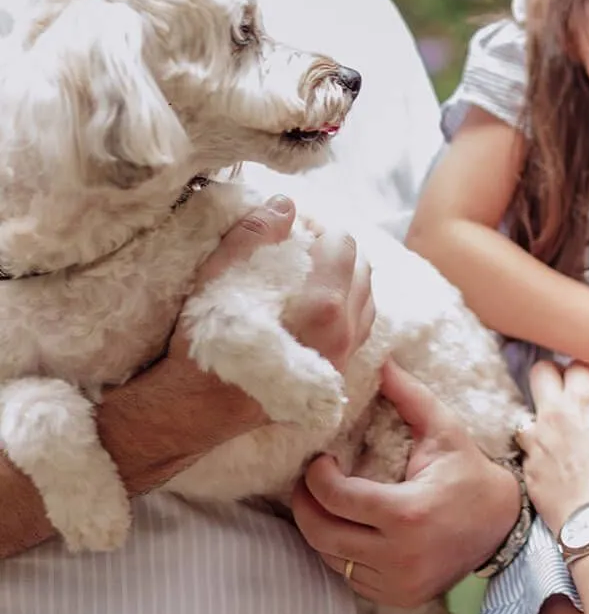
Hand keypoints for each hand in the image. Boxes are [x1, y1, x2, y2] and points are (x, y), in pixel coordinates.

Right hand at [168, 196, 373, 421]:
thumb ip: (254, 236)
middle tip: (301, 244)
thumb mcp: (218, 281)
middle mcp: (343, 335)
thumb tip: (285, 204)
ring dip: (345, 276)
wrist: (196, 409)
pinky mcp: (337, 374)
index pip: (343, 245)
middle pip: (362, 269)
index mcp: (323, 309)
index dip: (318, 227)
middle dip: (335, 249)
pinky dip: (348, 304)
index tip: (292, 227)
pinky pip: (360, 327)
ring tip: (310, 270)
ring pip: (367, 299)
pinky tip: (317, 301)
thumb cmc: (203, 344)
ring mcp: (344, 358)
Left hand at [292, 358, 520, 605]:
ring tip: (328, 502)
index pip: (335, 498)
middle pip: (321, 534)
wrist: (504, 526)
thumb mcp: (443, 429)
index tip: (321, 460)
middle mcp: (399, 556)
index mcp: (407, 514)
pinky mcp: (398, 596)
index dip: (315, 476)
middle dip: (305, 504)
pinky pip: (349, 576)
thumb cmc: (470, 473)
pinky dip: (342, 552)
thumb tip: (379, 360)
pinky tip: (351, 528)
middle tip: (308, 482)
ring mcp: (398, 583)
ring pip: (330, 558)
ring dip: (321, 528)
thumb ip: (408, 396)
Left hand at [521, 361, 588, 533]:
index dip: (582, 371)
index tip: (587, 381)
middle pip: (540, 370)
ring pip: (526, 408)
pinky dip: (535, 449)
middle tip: (561, 390)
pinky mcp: (526, 461)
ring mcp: (536, 437)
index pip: (576, 364)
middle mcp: (556, 412)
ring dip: (539, 417)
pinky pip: (525, 446)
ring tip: (554, 431)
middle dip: (550, 375)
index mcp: (586, 403)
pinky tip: (550, 460)